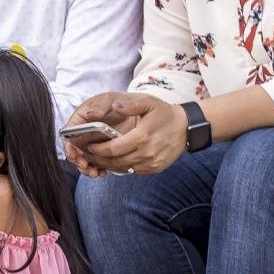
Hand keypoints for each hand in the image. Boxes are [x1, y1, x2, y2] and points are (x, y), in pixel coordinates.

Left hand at [66, 93, 186, 176]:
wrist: (186, 127)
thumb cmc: (164, 113)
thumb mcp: (148, 103)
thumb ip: (130, 105)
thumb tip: (114, 106)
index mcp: (142, 137)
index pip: (113, 149)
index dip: (98, 150)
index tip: (88, 147)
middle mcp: (147, 153)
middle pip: (115, 161)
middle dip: (99, 159)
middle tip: (87, 155)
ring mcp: (151, 163)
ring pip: (123, 168)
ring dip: (108, 165)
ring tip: (97, 159)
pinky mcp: (155, 169)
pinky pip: (133, 171)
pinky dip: (122, 167)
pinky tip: (114, 161)